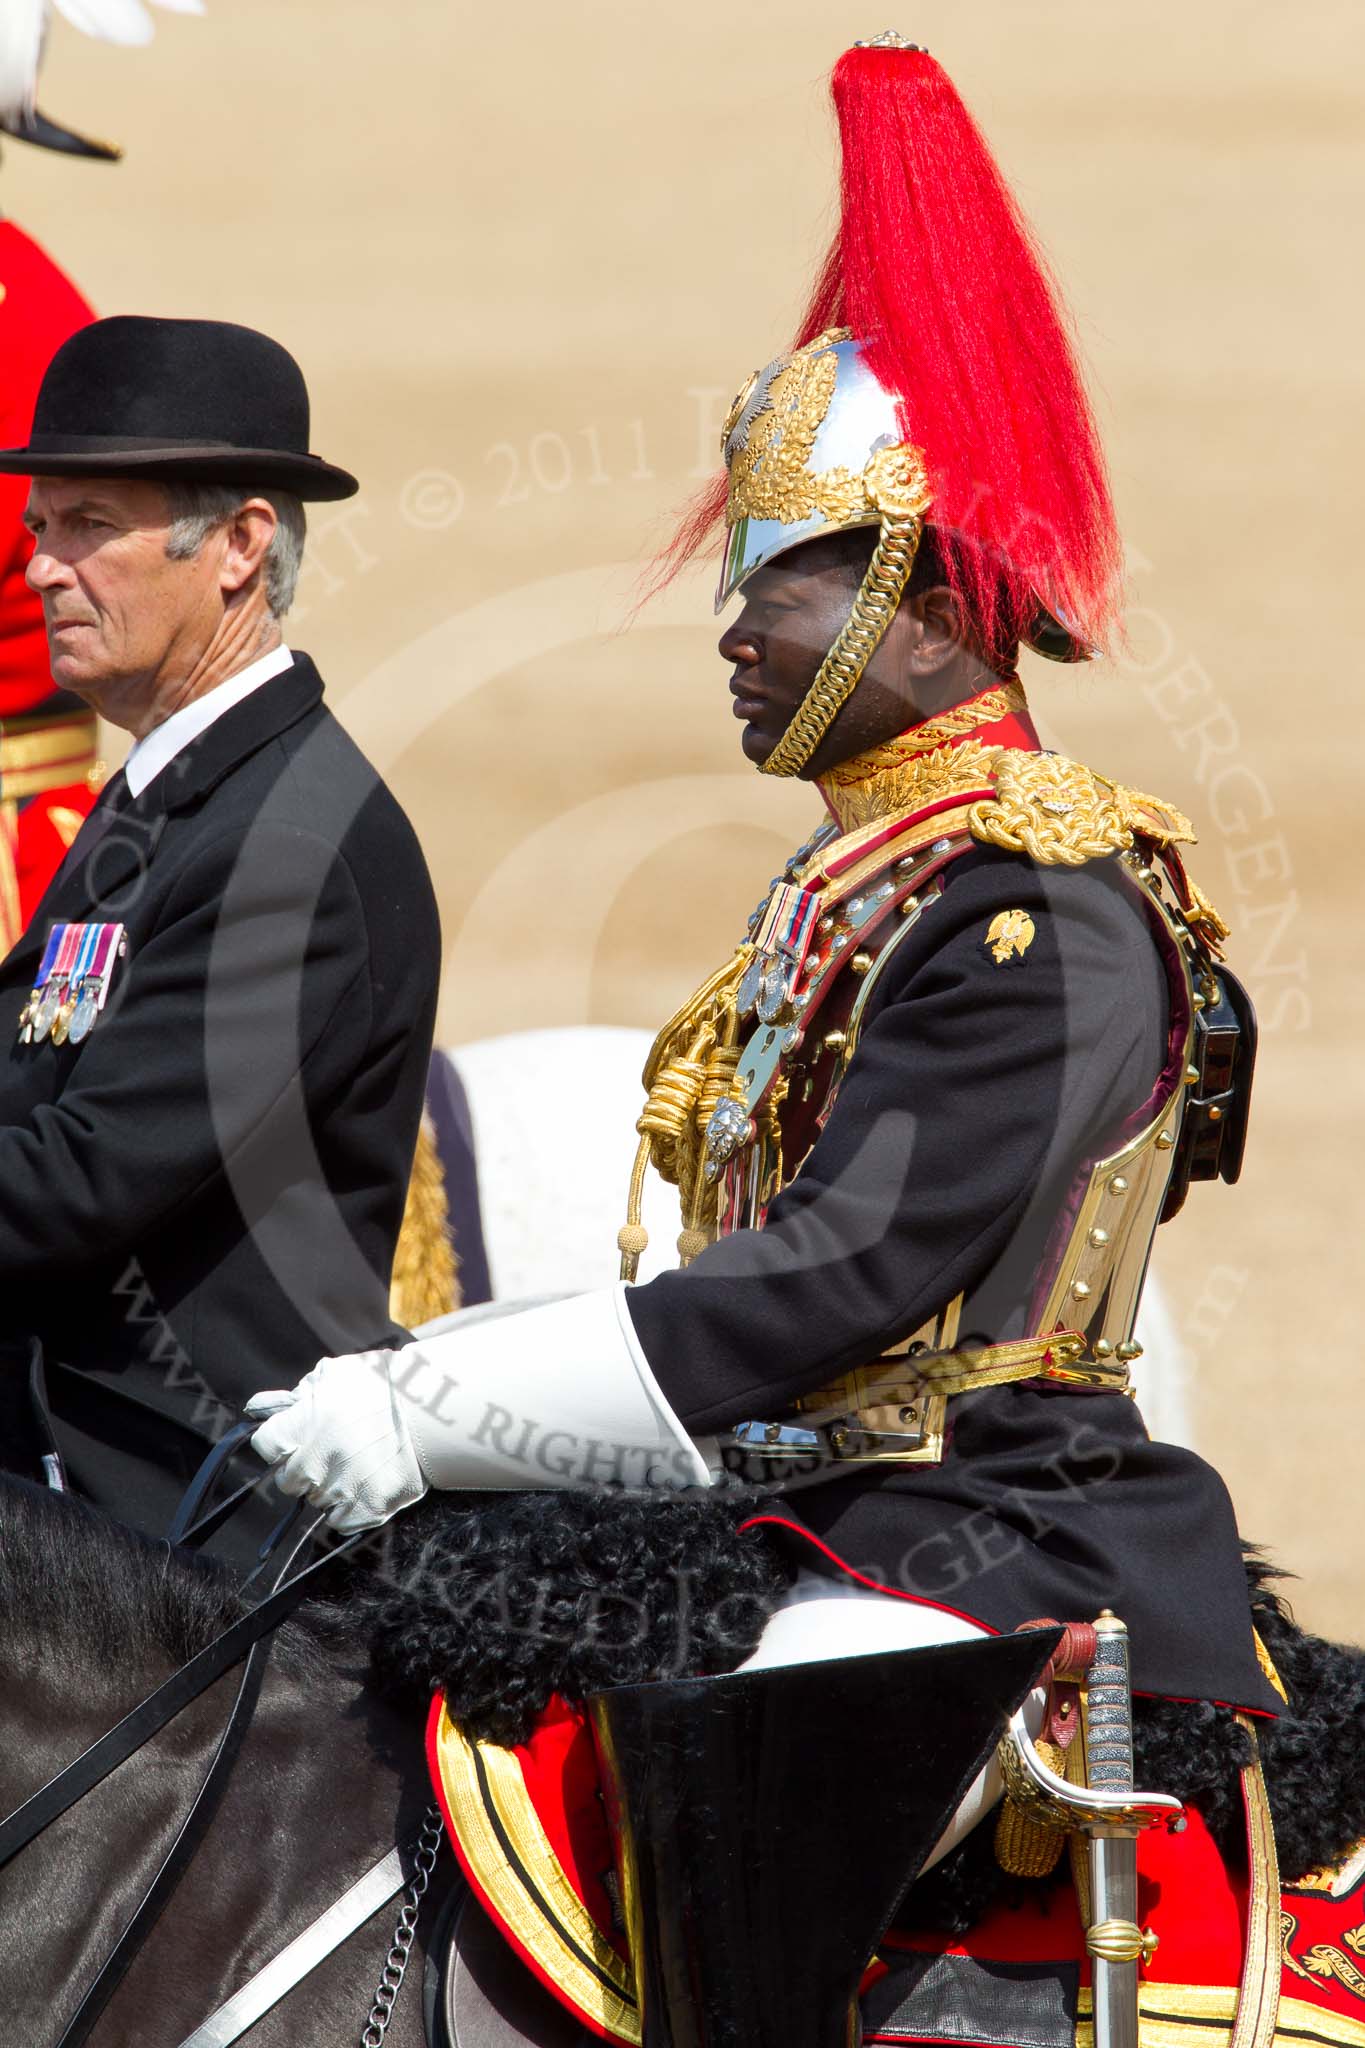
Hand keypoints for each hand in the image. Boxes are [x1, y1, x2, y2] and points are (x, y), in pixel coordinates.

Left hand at [245, 1349, 427, 1532]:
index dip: (281, 1440)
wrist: (434, 1409)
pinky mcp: (367, 1508)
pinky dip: (349, 1509)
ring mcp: (341, 1488)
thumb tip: (258, 1406)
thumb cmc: (383, 1384)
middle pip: (287, 1479)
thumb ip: (297, 1394)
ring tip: (356, 1464)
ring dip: (329, 1486)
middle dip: (302, 1466)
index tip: (297, 1437)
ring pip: (315, 1500)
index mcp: (302, 1425)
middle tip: (330, 1451)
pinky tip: (364, 1486)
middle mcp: (314, 1461)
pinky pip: (341, 1522)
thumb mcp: (335, 1375)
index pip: (266, 1445)